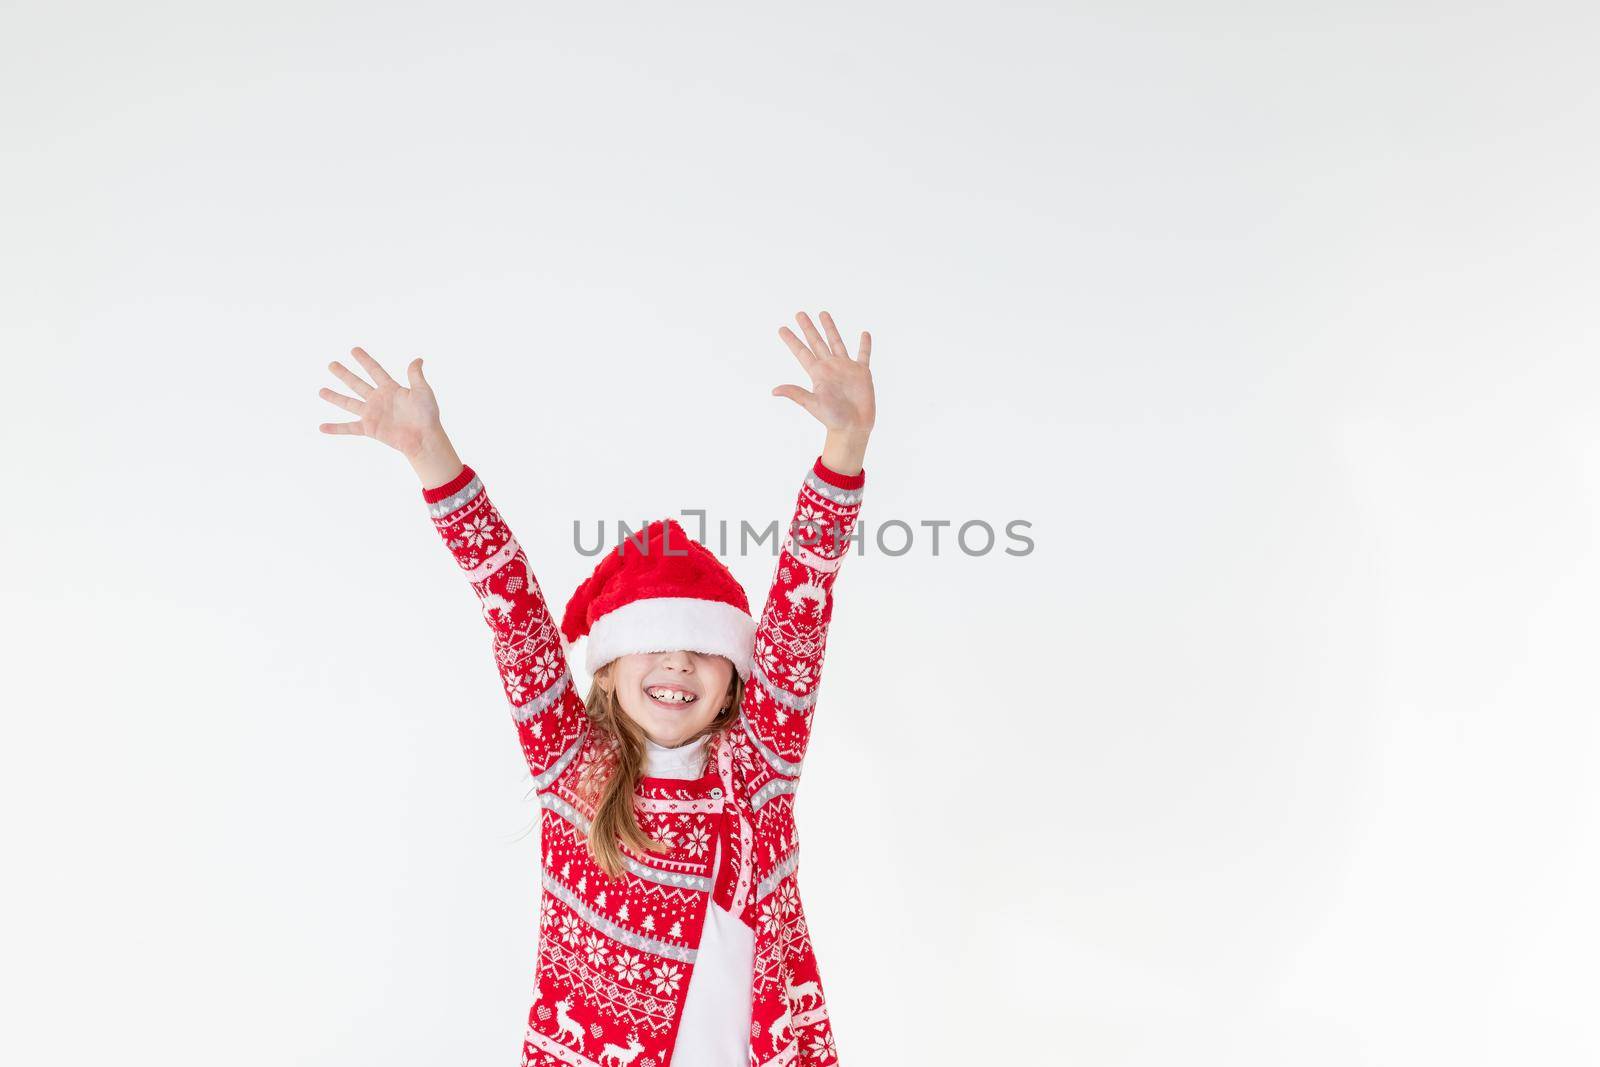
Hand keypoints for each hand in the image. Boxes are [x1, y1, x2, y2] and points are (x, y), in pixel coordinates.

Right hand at [317, 347, 443, 457]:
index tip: (354, 350)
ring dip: (334, 397)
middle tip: (331, 364)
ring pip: (349, 403)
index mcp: (391, 389)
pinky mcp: (369, 428)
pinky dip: (335, 428)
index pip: (375, 370)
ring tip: (321, 391)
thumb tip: (417, 359)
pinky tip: (322, 427)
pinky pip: (349, 428)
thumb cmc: (427, 415)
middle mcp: (378, 400)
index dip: (364, 360)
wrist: (424, 438)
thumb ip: (415, 375)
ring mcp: (372, 414)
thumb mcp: (423, 391)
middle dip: (344, 374)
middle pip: (357, 384)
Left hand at [772, 311, 874, 437]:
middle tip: (799, 313)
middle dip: (809, 328)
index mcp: (817, 373)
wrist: (852, 427)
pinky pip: (863, 355)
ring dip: (830, 328)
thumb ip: (796, 393)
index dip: (792, 340)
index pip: (802, 352)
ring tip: (823, 313)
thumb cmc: (832, 418)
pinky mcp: (862, 372)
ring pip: (837, 342)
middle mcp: (830, 367)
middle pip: (817, 342)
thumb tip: (774, 391)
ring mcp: (846, 368)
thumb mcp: (812, 404)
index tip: (782, 328)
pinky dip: (865, 345)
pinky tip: (864, 333)